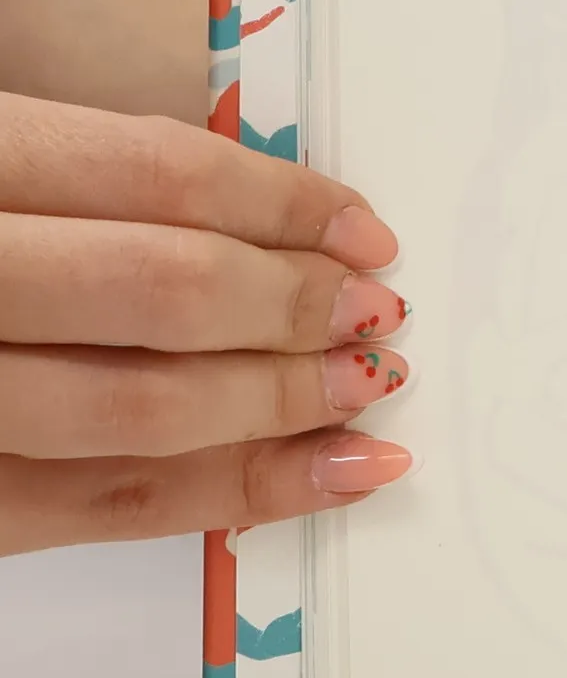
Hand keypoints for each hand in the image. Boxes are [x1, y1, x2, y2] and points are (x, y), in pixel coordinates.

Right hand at [0, 93, 413, 555]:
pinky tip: (337, 475)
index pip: (154, 174)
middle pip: (162, 292)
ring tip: (367, 387)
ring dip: (284, 403)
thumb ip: (77, 179)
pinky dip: (245, 492)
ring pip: (144, 412)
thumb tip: (265, 218)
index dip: (283, 205)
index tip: (364, 230)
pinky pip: (111, 503)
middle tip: (377, 314)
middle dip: (293, 308)